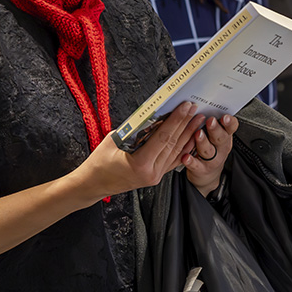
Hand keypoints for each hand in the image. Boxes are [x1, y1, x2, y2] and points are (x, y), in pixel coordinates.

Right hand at [75, 101, 201, 200]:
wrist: (93, 184)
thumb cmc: (99, 163)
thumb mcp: (114, 140)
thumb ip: (135, 129)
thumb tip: (153, 115)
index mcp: (141, 164)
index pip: (163, 137)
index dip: (176, 120)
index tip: (185, 106)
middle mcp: (152, 173)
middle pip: (173, 143)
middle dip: (185, 124)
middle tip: (195, 108)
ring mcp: (155, 176)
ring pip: (176, 152)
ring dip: (188, 134)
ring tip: (198, 120)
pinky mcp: (156, 176)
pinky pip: (173, 160)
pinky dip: (184, 148)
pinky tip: (192, 138)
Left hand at [181, 114, 238, 195]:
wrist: (207, 173)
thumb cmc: (210, 148)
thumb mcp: (215, 136)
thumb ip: (212, 123)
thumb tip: (200, 104)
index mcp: (225, 136)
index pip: (231, 128)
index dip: (229, 123)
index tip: (225, 117)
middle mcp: (220, 147)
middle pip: (220, 138)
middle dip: (215, 129)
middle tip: (210, 121)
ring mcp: (211, 159)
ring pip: (208, 150)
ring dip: (203, 142)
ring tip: (198, 134)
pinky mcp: (201, 169)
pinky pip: (196, 165)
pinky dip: (191, 161)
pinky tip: (185, 157)